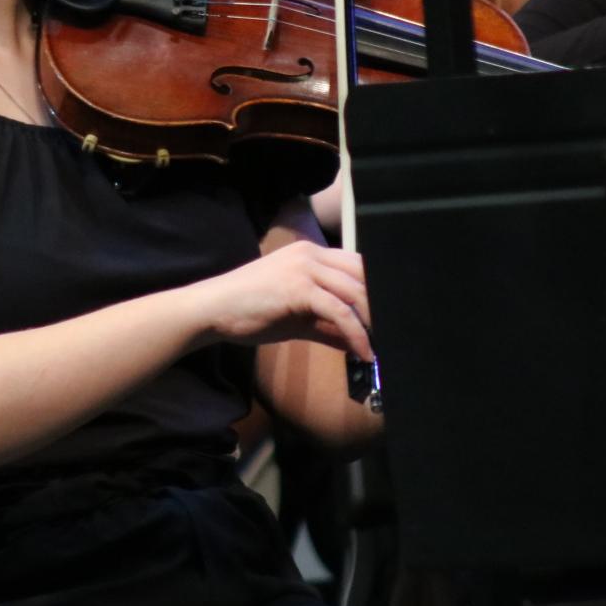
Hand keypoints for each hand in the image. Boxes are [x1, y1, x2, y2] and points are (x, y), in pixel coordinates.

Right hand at [191, 241, 371, 360]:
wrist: (212, 310)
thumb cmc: (249, 312)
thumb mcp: (296, 318)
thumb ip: (328, 326)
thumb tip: (357, 343)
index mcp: (310, 253)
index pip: (357, 265)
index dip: (376, 290)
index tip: (389, 318)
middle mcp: (310, 254)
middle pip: (363, 274)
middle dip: (381, 305)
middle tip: (393, 333)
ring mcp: (304, 268)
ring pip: (356, 291)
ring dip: (374, 322)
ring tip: (382, 346)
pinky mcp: (298, 288)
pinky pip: (339, 311)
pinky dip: (356, 333)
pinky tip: (362, 352)